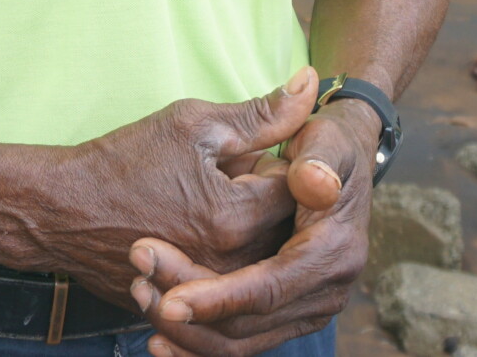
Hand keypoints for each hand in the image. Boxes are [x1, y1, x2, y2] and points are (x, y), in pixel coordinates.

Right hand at [11, 71, 315, 305]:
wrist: (60, 211)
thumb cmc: (124, 161)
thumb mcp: (194, 124)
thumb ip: (262, 113)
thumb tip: (311, 84)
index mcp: (235, 217)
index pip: (298, 189)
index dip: (278, 162)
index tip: (248, 152)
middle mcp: (227, 264)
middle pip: (284, 229)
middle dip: (266, 199)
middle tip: (226, 177)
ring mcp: (206, 291)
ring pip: (259, 257)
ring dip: (248, 227)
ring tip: (208, 201)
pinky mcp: (187, 303)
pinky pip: (229, 281)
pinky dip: (224, 253)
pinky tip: (192, 227)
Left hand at [129, 92, 380, 356]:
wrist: (337, 162)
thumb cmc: (323, 145)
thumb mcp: (322, 139)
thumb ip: (316, 158)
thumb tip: (315, 181)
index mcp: (334, 252)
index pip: (271, 287)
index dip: (220, 297)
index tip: (170, 299)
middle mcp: (329, 290)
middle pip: (248, 323)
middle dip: (191, 314)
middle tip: (139, 283)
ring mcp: (310, 308)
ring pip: (240, 342)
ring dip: (188, 331)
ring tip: (141, 292)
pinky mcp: (290, 316)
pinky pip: (241, 343)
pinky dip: (199, 341)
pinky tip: (159, 334)